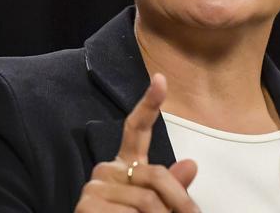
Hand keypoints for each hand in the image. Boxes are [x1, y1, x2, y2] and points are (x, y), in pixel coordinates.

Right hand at [75, 73, 199, 211]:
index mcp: (126, 164)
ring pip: (146, 200)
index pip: (137, 129)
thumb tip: (192, 164)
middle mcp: (106, 169)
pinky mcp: (87, 207)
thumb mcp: (158, 207)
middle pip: (156, 173)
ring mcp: (94, 187)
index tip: (161, 79)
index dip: (149, 103)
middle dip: (178, 200)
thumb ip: (172, 187)